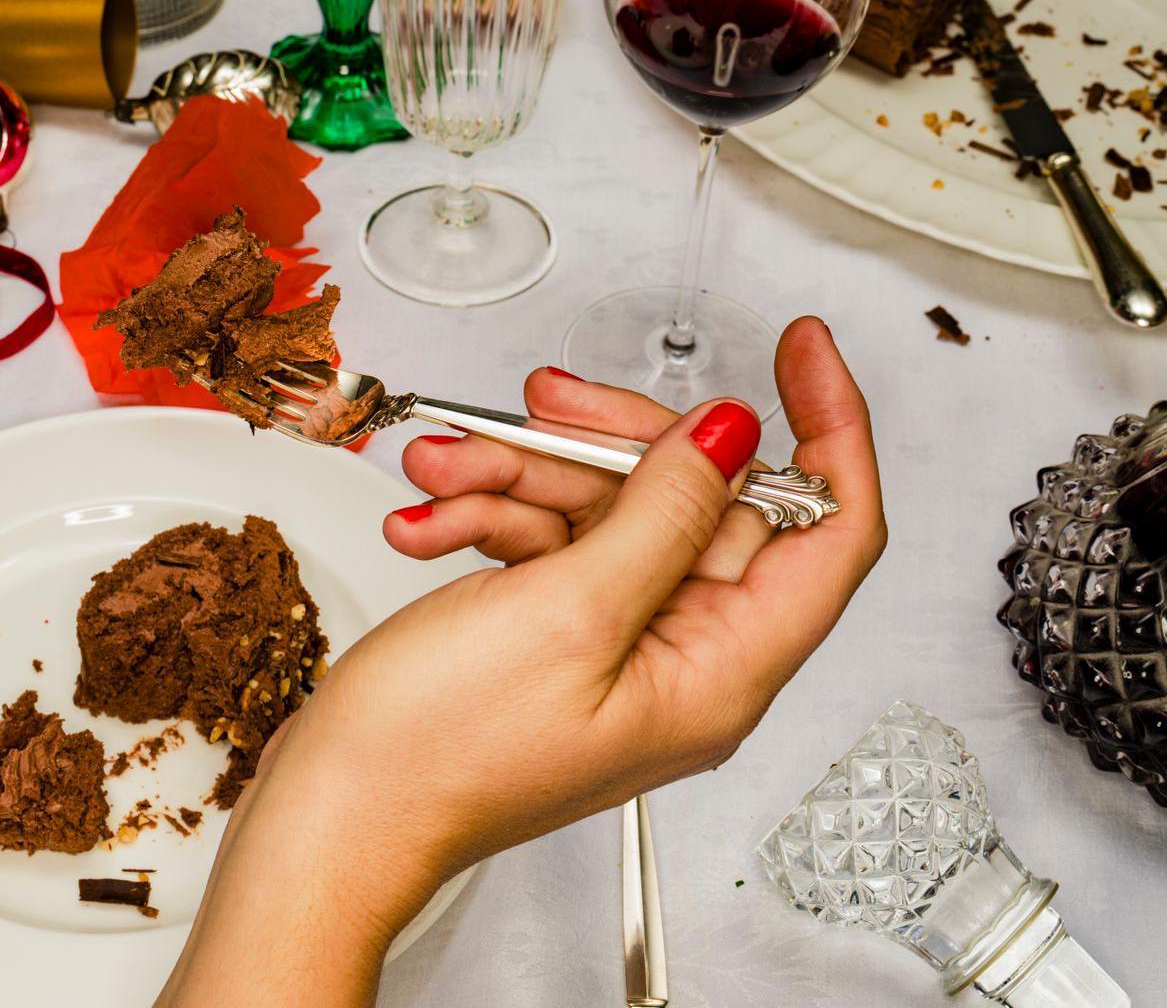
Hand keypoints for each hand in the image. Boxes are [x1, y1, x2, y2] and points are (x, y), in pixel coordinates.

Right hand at [160, 317, 884, 1005]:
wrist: (336, 813)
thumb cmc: (438, 759)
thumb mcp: (569, 611)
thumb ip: (664, 513)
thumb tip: (731, 437)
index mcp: (720, 673)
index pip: (830, 532)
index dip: (829, 431)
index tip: (801, 353)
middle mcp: (681, 660)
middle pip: (697, 502)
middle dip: (610, 443)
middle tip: (553, 406)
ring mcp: (613, 645)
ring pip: (608, 509)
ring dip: (522, 477)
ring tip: (449, 471)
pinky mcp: (552, 634)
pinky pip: (549, 541)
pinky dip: (490, 515)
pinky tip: (432, 518)